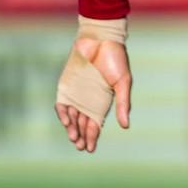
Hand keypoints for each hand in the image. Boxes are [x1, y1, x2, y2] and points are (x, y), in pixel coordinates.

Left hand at [55, 36, 131, 152]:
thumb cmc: (115, 59)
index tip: (90, 149)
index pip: (95, 124)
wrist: (100, 39)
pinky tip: (67, 121)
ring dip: (71, 128)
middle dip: (80, 136)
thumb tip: (125, 126)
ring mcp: (75, 94)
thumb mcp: (123, 82)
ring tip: (73, 138)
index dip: (93, 137)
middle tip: (80, 147)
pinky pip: (62, 103)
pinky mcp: (65, 86)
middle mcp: (87, 100)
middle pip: (81, 123)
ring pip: (71, 117)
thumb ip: (122, 103)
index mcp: (102, 101)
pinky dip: (63, 113)